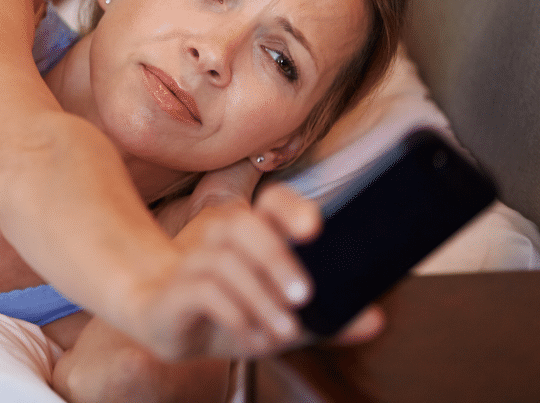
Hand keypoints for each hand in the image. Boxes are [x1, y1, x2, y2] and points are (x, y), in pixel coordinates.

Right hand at [129, 184, 323, 359]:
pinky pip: (203, 291)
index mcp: (251, 232)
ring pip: (225, 262)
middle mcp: (219, 236)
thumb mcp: (281, 317)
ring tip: (284, 331)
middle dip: (276, 258)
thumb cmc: (228, 311)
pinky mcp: (176, 290)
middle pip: (244, 225)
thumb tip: (375, 320)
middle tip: (303, 296)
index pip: (272, 201)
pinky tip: (252, 338)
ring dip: (260, 297)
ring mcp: (193, 260)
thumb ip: (326, 319)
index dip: (292, 209)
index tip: (313, 231)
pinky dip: (234, 315)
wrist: (164, 320)